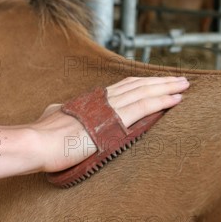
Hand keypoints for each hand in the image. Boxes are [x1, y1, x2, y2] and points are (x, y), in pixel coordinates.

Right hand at [34, 76, 189, 172]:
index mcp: (90, 100)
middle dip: (159, 82)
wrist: (37, 142)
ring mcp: (108, 108)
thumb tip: (58, 109)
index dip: (141, 83)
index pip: (122, 87)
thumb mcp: (52, 117)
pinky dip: (161, 101)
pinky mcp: (113, 121)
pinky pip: (143, 107)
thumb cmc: (42, 135)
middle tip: (178, 79)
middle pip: (137, 86)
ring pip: (144, 92)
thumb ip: (60, 111)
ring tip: (183, 85)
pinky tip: (175, 99)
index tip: (155, 82)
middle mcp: (102, 99)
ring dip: (166, 88)